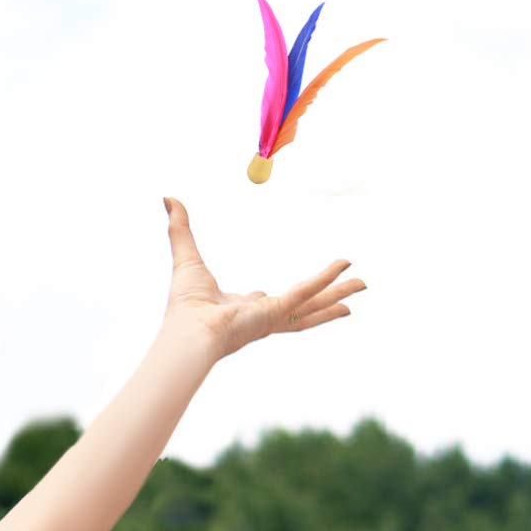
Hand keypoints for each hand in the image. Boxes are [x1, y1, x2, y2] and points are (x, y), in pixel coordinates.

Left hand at [161, 197, 365, 359]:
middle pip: (301, 309)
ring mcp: (273, 318)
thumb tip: (167, 199)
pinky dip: (326, 279)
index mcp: (239, 311)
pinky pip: (307, 293)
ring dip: (338, 295)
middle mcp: (259, 318)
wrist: (188, 331)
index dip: (268, 299)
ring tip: (363, 285)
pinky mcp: (278, 312)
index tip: (268, 296)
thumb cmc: (183, 305)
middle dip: (325, 302)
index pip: (262, 303)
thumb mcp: (185, 256)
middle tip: (347, 297)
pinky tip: (345, 269)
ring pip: (314, 306)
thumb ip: (179, 228)